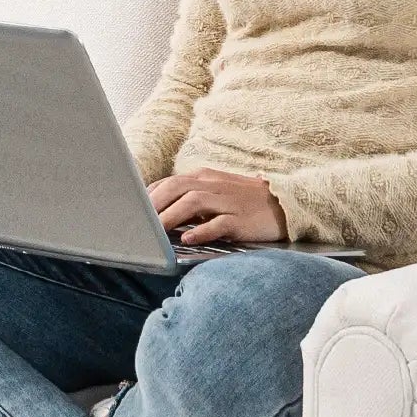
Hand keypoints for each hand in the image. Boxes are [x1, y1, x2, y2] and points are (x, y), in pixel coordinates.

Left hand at [148, 167, 288, 244]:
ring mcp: (227, 202)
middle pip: (176, 188)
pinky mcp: (240, 220)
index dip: (147, 196)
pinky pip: (218, 223)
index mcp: (203, 177)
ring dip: (171, 216)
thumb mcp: (214, 193)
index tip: (131, 211)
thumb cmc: (244, 201)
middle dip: (153, 205)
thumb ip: (189, 198)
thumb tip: (158, 210)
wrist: (285, 204)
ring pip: (192, 203)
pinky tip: (187, 239)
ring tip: (155, 232)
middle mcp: (212, 185)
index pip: (168, 182)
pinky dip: (201, 231)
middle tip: (136, 222)